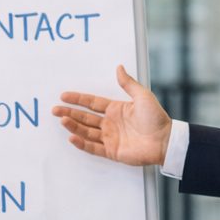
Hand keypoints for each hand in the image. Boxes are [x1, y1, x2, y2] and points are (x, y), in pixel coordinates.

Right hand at [52, 64, 171, 165]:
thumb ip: (128, 83)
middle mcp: (111, 123)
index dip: (78, 99)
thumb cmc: (156, 118)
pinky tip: (72, 136)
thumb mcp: (142, 96)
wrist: (165, 140)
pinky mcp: (112, 151)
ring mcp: (110, 138)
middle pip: (85, 117)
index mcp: (116, 110)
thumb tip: (119, 67)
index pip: (92, 103)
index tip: (64, 96)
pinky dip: (82, 143)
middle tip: (55, 110)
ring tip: (61, 120)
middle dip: (69, 113)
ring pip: (86, 131)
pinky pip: (93, 147)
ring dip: (73, 126)